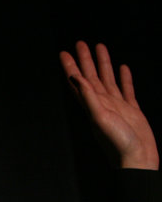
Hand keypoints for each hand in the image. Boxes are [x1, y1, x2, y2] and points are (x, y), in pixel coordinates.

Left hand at [60, 41, 158, 169]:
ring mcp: (117, 106)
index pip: (78, 81)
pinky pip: (127, 89)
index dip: (70, 66)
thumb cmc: (118, 143)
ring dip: (103, 64)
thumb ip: (88, 98)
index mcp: (92, 104)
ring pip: (108, 79)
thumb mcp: (100, 118)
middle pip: (91, 76)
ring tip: (100, 47)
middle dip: (85, 59)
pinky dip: (124, 78)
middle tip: (80, 42)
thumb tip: (75, 77)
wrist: (138, 159)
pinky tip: (123, 68)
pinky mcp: (132, 110)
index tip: (64, 52)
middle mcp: (102, 103)